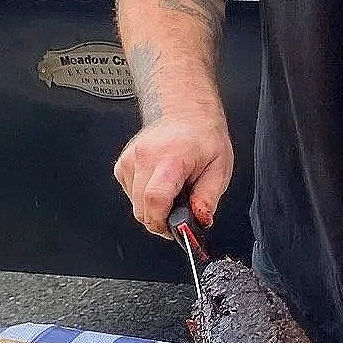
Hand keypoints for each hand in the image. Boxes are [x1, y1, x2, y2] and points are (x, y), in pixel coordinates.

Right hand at [113, 114, 232, 235]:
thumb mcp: (219, 168)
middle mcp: (145, 157)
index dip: (162, 221)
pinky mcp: (123, 163)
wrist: (186, 113)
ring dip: (152, 208)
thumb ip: (208, 197)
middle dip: (160, 220)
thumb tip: (200, 219)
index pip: (155, 198)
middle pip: (141, 207)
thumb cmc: (203, 137)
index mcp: (171, 158)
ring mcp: (131, 159)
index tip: (173, 228)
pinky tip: (159, 184)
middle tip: (178, 213)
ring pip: (134, 203)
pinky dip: (143, 197)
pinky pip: (129, 192)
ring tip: (172, 192)